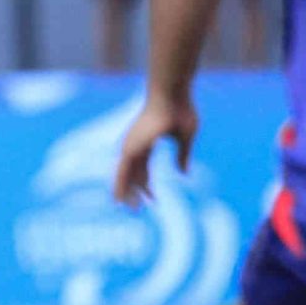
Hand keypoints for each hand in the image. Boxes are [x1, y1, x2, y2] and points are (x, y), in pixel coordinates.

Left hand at [114, 93, 196, 207]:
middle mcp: (135, 144)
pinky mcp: (131, 146)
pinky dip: (121, 185)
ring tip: (126, 210)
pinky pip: (123, 171)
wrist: (171, 94)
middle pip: (131, 174)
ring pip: (124, 175)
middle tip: (134, 210)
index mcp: (146, 141)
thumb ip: (183, 156)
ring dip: (125, 193)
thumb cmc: (180, 109)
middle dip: (133, 192)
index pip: (143, 169)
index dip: (146, 185)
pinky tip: (120, 198)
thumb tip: (183, 174)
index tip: (152, 200)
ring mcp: (132, 145)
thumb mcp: (185, 138)